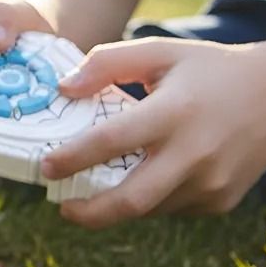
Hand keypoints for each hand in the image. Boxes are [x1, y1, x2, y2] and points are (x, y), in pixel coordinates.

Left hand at [39, 38, 265, 226]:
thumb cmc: (209, 71)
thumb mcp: (160, 53)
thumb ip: (107, 63)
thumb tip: (64, 88)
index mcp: (175, 112)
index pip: (112, 141)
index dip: (73, 157)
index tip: (45, 166)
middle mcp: (195, 153)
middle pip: (132, 200)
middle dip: (88, 213)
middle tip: (61, 206)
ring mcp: (212, 183)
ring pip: (149, 208)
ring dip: (117, 204)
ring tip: (96, 187)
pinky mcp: (220, 200)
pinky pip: (171, 207)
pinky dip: (149, 198)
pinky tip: (144, 177)